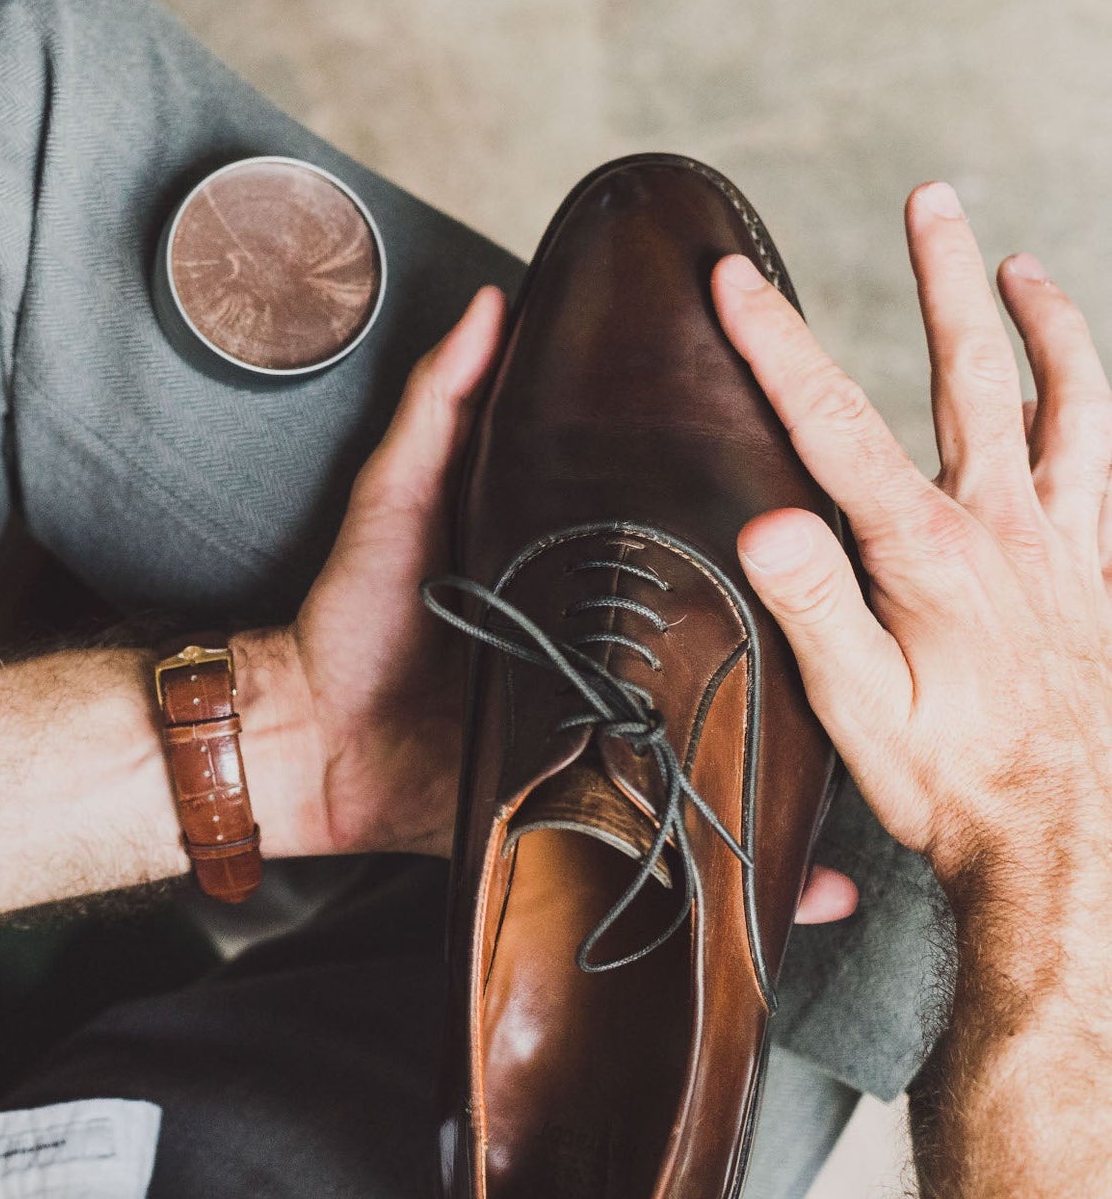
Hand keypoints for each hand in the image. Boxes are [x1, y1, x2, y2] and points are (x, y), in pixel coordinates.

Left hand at [278, 287, 858, 922]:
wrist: (310, 749)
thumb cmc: (354, 615)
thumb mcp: (400, 498)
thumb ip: (443, 408)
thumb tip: (493, 305)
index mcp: (586, 594)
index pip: (693, 566)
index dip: (758, 555)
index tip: (832, 530)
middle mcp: (613, 673)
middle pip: (728, 671)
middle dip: (807, 678)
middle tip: (888, 666)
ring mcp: (611, 753)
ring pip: (723, 766)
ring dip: (797, 782)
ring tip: (881, 776)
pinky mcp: (592, 825)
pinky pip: (677, 855)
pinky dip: (742, 883)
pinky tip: (814, 894)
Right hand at [713, 182, 1111, 935]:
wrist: (1065, 840)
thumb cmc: (951, 780)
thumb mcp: (857, 709)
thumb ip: (816, 609)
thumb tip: (768, 520)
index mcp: (927, 550)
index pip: (834, 421)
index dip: (779, 344)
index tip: (734, 281)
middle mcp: (1005, 525)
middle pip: (971, 372)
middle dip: (942, 277)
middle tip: (933, 199)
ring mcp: (1065, 544)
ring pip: (1067, 402)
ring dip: (1045, 326)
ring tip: (1023, 267)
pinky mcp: (1100, 573)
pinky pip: (1111, 469)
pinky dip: (1095, 414)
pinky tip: (1079, 398)